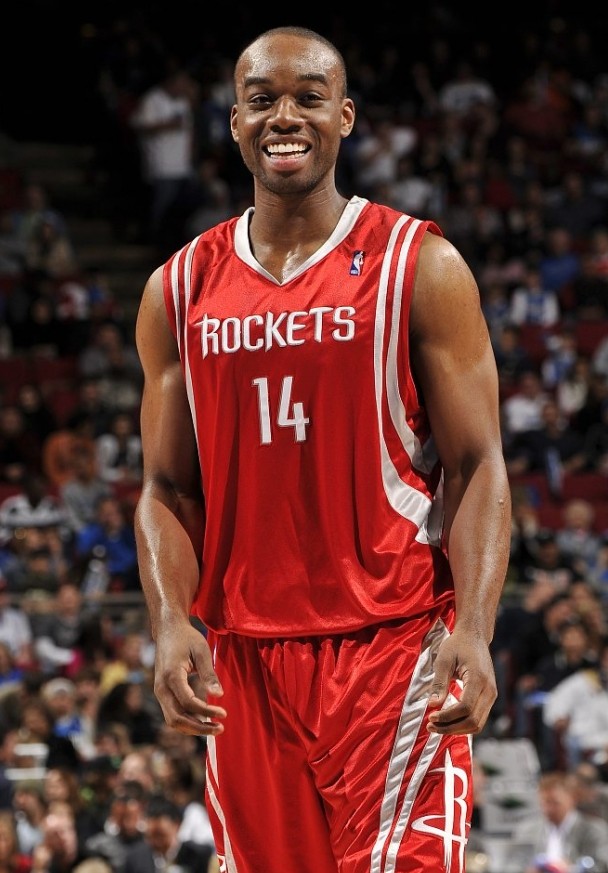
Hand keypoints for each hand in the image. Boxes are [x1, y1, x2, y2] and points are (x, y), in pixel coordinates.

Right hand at [153, 621, 226, 735]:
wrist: (168, 630)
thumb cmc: (187, 638)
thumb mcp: (201, 651)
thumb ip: (209, 674)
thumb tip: (219, 695)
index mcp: (171, 676)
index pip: (188, 703)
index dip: (207, 711)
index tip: (223, 713)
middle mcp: (161, 688)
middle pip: (176, 719)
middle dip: (199, 728)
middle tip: (220, 728)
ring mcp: (160, 692)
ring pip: (173, 720)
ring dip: (193, 728)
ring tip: (214, 728)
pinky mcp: (162, 693)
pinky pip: (172, 714)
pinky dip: (187, 721)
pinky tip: (203, 720)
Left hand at [426, 628, 496, 734]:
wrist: (475, 637)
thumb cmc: (457, 645)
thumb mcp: (444, 660)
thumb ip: (439, 683)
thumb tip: (433, 705)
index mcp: (478, 679)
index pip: (465, 708)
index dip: (447, 717)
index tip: (430, 717)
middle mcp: (489, 690)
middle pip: (473, 721)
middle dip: (450, 728)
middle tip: (430, 727)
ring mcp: (492, 695)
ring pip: (477, 724)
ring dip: (456, 729)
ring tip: (437, 727)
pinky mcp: (489, 698)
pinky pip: (478, 719)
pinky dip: (463, 725)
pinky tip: (448, 722)